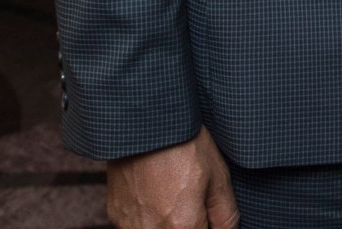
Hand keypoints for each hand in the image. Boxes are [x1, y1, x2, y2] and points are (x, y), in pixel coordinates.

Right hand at [106, 127, 238, 228]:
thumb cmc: (184, 144)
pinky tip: (156, 195)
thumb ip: (225, 215)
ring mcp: (130, 226)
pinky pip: (138, 227)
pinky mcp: (116, 216)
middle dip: (190, 224)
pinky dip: (149, 219)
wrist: (145, 123)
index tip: (209, 214)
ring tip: (174, 195)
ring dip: (169, 224)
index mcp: (182, 226)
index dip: (209, 226)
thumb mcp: (218, 177)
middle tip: (192, 199)